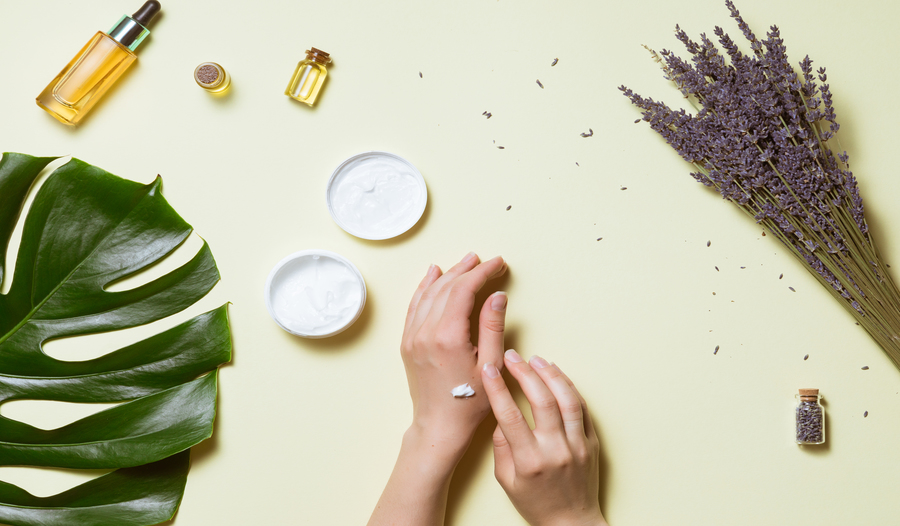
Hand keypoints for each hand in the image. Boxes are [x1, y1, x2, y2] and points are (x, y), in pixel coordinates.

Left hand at [401, 252, 507, 454]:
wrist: (439, 426)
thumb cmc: (469, 403)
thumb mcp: (491, 365)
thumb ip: (493, 327)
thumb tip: (497, 295)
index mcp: (448, 336)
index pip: (464, 290)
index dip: (482, 273)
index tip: (497, 264)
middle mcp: (425, 332)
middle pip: (446, 287)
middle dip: (467, 270)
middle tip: (484, 260)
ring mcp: (413, 337)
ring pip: (428, 293)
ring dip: (447, 275)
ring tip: (464, 262)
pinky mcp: (407, 343)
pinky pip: (414, 306)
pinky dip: (424, 288)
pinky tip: (432, 276)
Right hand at [482, 350, 606, 525]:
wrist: (572, 523)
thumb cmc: (536, 504)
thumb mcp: (507, 482)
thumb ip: (501, 447)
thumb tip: (500, 416)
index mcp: (530, 462)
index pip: (510, 416)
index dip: (497, 389)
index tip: (488, 369)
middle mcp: (556, 451)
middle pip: (541, 401)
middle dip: (524, 373)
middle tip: (512, 356)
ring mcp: (578, 445)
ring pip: (567, 400)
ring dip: (550, 374)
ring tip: (535, 359)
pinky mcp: (592, 442)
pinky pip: (583, 408)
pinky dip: (569, 387)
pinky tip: (556, 375)